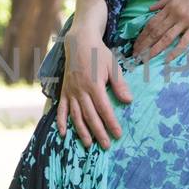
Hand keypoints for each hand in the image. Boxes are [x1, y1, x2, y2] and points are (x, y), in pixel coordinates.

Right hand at [56, 24, 132, 149]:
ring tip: (89, 145)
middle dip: (99, 132)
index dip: (111, 123)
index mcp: (94, 85)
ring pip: (75, 116)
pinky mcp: (63, 91)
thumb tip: (129, 101)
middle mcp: (80, 91)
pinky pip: (60, 109)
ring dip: (82, 131)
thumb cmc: (99, 54)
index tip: (118, 134)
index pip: (104, 109)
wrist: (79, 42)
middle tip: (106, 145)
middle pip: (90, 116)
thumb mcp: (113, 65)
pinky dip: (60, 122)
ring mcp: (70, 92)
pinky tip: (63, 133)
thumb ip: (120, 84)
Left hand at [133, 0, 188, 62]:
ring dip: (154, 50)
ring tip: (145, 60)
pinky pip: (184, 41)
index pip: (151, 23)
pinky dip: (175, 51)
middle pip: (155, 32)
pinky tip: (167, 60)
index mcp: (169, 6)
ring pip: (166, 38)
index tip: (135, 45)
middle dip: (144, 45)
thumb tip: (149, 9)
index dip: (142, 35)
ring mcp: (185, 21)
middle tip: (135, 56)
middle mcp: (174, 14)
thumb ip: (164, 0)